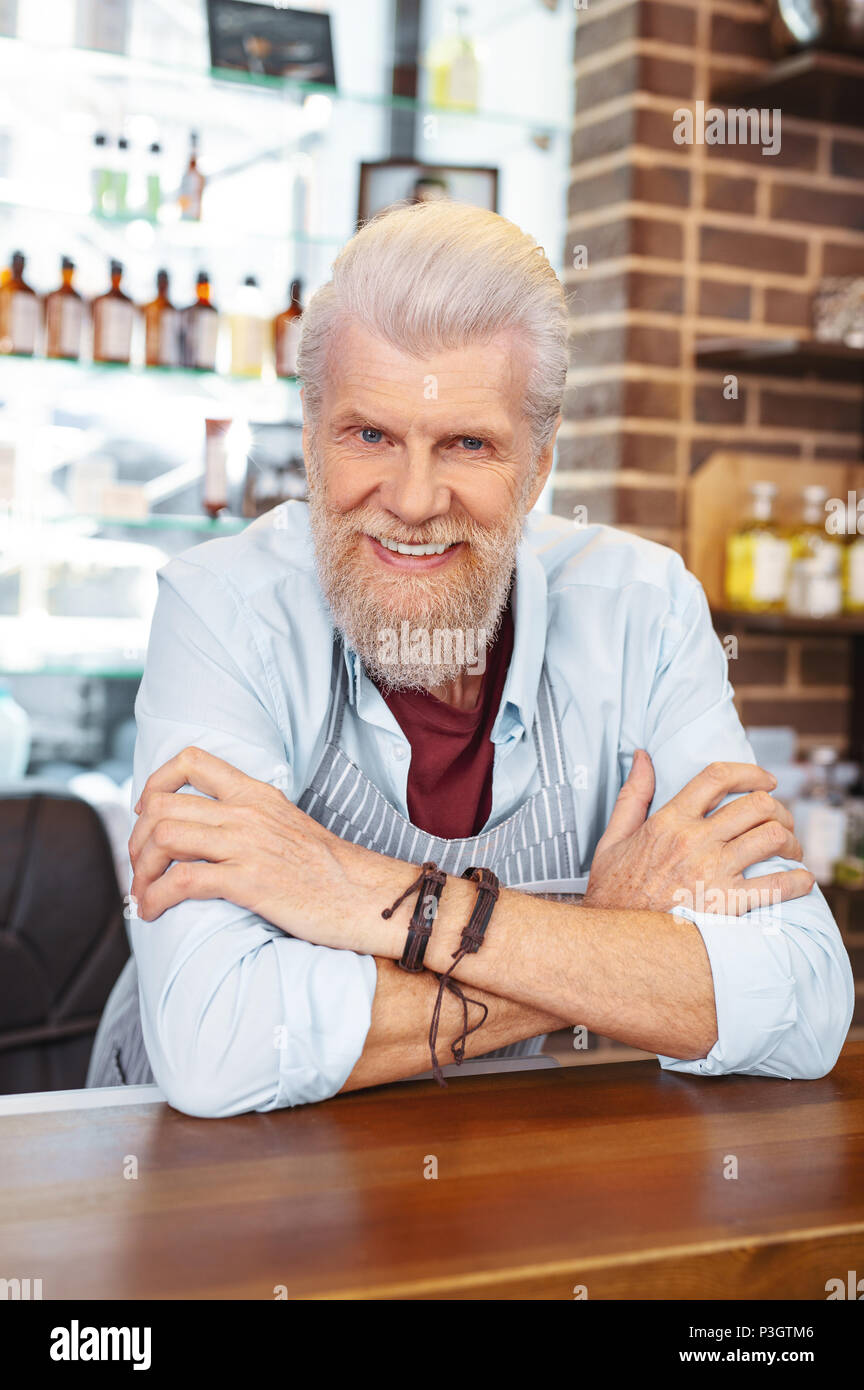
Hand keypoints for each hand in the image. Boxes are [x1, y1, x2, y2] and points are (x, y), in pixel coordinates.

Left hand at [128, 746, 391, 948]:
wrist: (368, 896)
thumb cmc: (331, 872)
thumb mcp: (289, 826)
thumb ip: (253, 819)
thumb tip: (217, 832)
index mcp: (257, 794)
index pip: (191, 761)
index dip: (155, 783)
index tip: (146, 811)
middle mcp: (247, 812)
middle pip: (163, 806)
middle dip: (137, 840)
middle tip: (139, 867)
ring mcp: (247, 845)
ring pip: (164, 839)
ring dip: (140, 870)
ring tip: (142, 894)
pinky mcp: (249, 881)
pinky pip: (182, 881)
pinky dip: (155, 898)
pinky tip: (152, 912)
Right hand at [582, 752, 814, 915]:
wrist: (616, 941)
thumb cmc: (614, 893)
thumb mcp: (613, 839)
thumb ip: (633, 795)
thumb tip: (642, 758)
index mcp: (670, 821)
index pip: (717, 777)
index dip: (750, 772)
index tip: (765, 780)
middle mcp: (695, 841)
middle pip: (756, 805)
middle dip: (777, 808)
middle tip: (780, 820)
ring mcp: (713, 872)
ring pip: (771, 837)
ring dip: (790, 840)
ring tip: (790, 849)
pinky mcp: (727, 904)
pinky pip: (777, 886)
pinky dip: (798, 881)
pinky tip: (802, 881)